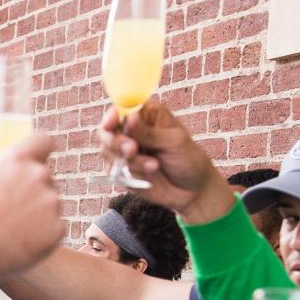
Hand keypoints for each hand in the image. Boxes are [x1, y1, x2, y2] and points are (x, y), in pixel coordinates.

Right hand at [0, 135, 62, 275]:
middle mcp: (39, 176)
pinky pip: (54, 227)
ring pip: (51, 203)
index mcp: (16, 159)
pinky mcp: (58, 229)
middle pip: (46, 177)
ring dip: (39, 212)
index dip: (40, 150)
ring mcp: (51, 203)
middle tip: (13, 207)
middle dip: (33, 189)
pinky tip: (22, 243)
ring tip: (14, 229)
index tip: (35, 160)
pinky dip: (42, 235)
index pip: (43, 141)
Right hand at [100, 101, 230, 222]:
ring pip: (108, 152)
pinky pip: (113, 172)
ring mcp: (124, 152)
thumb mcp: (174, 142)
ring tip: (154, 165)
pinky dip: (130, 174)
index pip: (120, 109)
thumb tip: (129, 118)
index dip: (111, 115)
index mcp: (146, 116)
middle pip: (106, 131)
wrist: (193, 190)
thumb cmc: (189, 159)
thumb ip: (149, 132)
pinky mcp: (122, 172)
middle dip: (116, 141)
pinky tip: (150, 175)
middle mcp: (131, 132)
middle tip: (132, 149)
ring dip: (130, 161)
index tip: (112, 122)